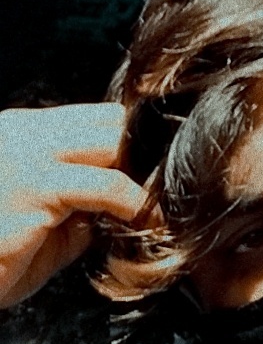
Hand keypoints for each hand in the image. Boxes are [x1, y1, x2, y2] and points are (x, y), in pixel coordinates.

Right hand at [0, 103, 146, 306]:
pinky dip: (137, 204)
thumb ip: (77, 206)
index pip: (96, 119)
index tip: (154, 178)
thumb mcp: (40, 225)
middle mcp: (23, 134)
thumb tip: (120, 205)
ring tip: (158, 208)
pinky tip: (149, 223)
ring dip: (142, 176)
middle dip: (140, 157)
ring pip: (112, 142)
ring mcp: (27, 157)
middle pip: (110, 122)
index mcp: (22, 133)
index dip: (130, 146)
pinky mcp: (34, 190)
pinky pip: (105, 186)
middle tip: (160, 195)